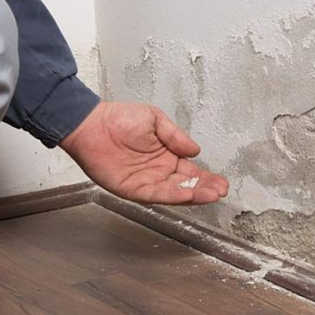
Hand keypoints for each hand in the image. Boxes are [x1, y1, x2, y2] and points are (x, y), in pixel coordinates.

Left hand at [60, 102, 228, 204]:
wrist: (92, 124)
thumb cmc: (119, 118)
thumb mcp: (155, 120)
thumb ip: (175, 136)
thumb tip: (195, 150)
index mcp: (165, 156)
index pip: (190, 171)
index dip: (206, 177)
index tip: (221, 182)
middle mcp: (158, 172)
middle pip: (186, 185)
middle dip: (205, 189)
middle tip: (221, 191)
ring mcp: (146, 182)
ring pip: (174, 192)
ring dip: (193, 195)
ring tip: (211, 195)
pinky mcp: (132, 189)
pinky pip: (156, 194)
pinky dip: (172, 196)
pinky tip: (188, 195)